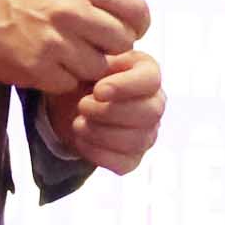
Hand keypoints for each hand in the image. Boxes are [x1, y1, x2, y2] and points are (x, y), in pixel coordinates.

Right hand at [0, 0, 150, 94]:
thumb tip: (128, 19)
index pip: (136, 8)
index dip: (137, 25)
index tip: (127, 31)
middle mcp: (71, 11)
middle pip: (122, 42)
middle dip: (113, 50)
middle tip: (94, 48)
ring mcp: (54, 42)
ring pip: (99, 68)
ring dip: (88, 68)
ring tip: (68, 57)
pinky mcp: (37, 70)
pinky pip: (70, 83)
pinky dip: (63, 81)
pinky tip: (48, 67)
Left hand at [48, 46, 165, 174]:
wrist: (70, 102)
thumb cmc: (85, 76)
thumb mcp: (90, 60)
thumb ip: (99, 61)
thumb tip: (101, 73)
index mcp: (147, 73)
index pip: (151, 80)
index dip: (126, 87)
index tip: (98, 90)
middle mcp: (155, 104)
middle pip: (149, 113)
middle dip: (110, 112)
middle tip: (82, 105)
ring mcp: (147, 133)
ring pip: (136, 140)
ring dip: (100, 133)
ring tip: (78, 122)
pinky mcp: (133, 158)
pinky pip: (123, 163)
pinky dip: (97, 153)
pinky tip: (81, 139)